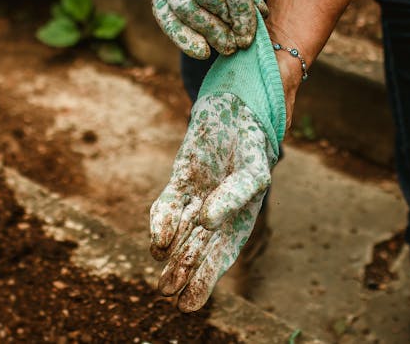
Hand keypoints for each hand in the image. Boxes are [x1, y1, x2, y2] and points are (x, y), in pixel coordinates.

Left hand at [148, 93, 277, 311]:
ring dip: (172, 257)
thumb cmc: (252, 139)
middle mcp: (218, 209)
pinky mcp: (182, 178)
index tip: (188, 304)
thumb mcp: (252, 171)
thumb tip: (206, 223)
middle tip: (167, 293)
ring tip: (162, 284)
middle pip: (199, 249)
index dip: (206, 279)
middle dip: (184, 272)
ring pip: (182, 232)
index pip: (223, 253)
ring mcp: (198, 194)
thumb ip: (234, 197)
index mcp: (242, 214)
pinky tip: (158, 242)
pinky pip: (169, 203)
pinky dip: (162, 221)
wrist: (237, 105)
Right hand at [153, 0, 266, 58]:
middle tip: (239, 42)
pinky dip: (181, 37)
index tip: (249, 33)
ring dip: (205, 32)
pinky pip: (164, 16)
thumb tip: (259, 14)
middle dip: (224, 24)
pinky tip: (201, 50)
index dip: (240, 11)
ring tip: (225, 47)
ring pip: (182, 7)